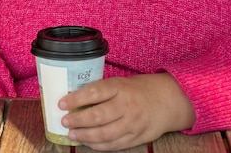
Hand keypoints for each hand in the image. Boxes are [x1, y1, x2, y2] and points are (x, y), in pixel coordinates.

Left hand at [58, 73, 194, 149]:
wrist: (168, 100)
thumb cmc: (139, 89)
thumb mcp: (121, 83)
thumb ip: (102, 92)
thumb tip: (75, 100)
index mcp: (120, 87)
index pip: (95, 92)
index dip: (76, 99)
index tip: (62, 103)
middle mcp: (127, 105)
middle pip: (98, 116)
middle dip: (78, 120)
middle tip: (65, 121)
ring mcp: (133, 123)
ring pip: (105, 134)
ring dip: (86, 135)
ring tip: (72, 134)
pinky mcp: (137, 137)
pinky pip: (115, 145)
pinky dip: (99, 146)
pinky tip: (88, 143)